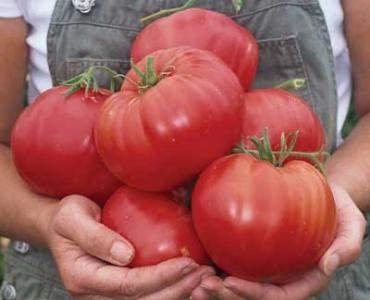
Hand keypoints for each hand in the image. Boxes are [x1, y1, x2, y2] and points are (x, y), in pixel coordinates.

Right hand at [44, 195, 213, 298]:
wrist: (61, 226)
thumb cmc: (67, 217)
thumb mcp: (73, 217)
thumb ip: (95, 235)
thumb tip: (126, 255)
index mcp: (82, 278)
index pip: (127, 285)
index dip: (160, 277)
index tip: (188, 263)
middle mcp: (94, 295)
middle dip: (176, 289)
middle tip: (204, 273)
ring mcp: (105, 296)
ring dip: (178, 293)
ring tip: (204, 277)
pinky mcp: (117, 291)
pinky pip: (146, 296)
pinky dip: (170, 290)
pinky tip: (189, 279)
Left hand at [191, 183, 366, 299]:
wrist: (325, 191)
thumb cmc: (340, 209)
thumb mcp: (353, 225)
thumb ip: (346, 247)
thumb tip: (328, 266)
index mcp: (304, 278)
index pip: (277, 297)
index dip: (252, 295)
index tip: (229, 282)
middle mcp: (283, 274)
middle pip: (252, 295)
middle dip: (226, 295)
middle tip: (201, 286)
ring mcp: (267, 262)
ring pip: (239, 281)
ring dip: (215, 285)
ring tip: (191, 279)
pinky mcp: (255, 245)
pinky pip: (234, 257)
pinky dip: (215, 262)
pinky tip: (197, 257)